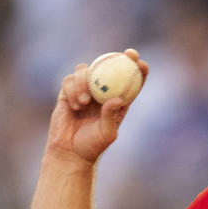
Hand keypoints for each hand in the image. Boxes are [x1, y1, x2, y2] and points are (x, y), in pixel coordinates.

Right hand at [45, 48, 148, 165]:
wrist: (69, 153)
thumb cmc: (92, 147)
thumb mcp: (106, 133)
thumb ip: (111, 116)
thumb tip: (117, 99)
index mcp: (117, 102)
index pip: (130, 81)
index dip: (137, 69)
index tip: (140, 62)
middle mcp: (101, 93)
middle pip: (109, 67)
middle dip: (116, 57)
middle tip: (122, 55)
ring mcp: (83, 91)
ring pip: (85, 71)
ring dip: (85, 82)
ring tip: (85, 103)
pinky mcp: (67, 94)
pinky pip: (69, 81)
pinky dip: (72, 90)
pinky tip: (75, 106)